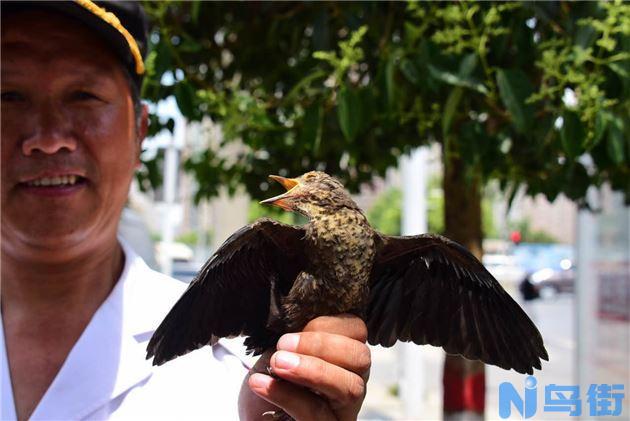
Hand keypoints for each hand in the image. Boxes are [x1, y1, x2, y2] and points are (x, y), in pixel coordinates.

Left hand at [239, 314, 370, 420]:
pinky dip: (286, 395)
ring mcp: (344, 410)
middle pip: (360, 357)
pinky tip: (260, 383)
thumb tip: (295, 316)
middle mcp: (352, 380)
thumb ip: (295, 335)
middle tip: (282, 346)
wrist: (254, 416)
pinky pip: (316, 413)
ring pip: (349, 387)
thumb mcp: (281, 350)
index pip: (357, 330)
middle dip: (321, 346)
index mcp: (344, 354)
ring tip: (277, 363)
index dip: (327, 325)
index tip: (292, 329)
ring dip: (312, 370)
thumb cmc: (271, 380)